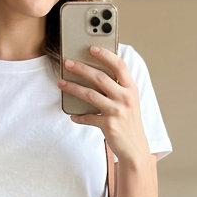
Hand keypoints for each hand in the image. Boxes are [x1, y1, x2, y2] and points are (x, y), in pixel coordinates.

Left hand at [58, 46, 150, 165]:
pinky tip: (72, 115)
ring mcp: (117, 111)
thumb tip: (96, 73)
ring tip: (61, 83)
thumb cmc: (129, 122)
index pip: (119, 65)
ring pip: (90, 95)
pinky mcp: (109, 125)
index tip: (92, 48)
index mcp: (131, 88)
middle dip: (81, 68)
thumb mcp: (129, 101)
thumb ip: (118, 87)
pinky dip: (79, 116)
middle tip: (68, 63)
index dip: (105, 55)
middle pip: (100, 77)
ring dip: (73, 88)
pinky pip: (88, 117)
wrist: (135, 148)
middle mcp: (125, 98)